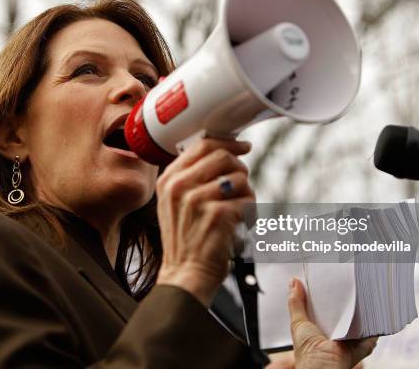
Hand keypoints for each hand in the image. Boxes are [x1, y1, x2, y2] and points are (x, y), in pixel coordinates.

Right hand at [155, 138, 254, 305]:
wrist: (185, 275)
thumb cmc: (186, 241)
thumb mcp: (175, 203)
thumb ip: (190, 177)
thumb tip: (223, 151)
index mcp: (169, 180)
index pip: (202, 145)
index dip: (228, 142)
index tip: (243, 146)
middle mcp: (179, 186)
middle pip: (223, 156)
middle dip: (240, 168)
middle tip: (242, 186)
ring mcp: (197, 200)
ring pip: (240, 178)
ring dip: (247, 194)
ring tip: (238, 213)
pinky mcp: (218, 214)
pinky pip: (248, 201)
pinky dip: (250, 214)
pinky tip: (239, 227)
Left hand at [269, 279, 376, 368]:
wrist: (323, 367)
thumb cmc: (308, 352)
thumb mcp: (298, 322)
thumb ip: (296, 303)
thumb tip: (293, 283)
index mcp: (322, 330)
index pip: (328, 310)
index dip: (328, 297)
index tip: (329, 282)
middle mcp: (338, 335)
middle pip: (345, 313)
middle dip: (345, 301)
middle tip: (345, 285)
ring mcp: (352, 339)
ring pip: (360, 320)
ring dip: (361, 309)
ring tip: (359, 293)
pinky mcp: (365, 343)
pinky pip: (373, 330)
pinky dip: (374, 321)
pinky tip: (372, 308)